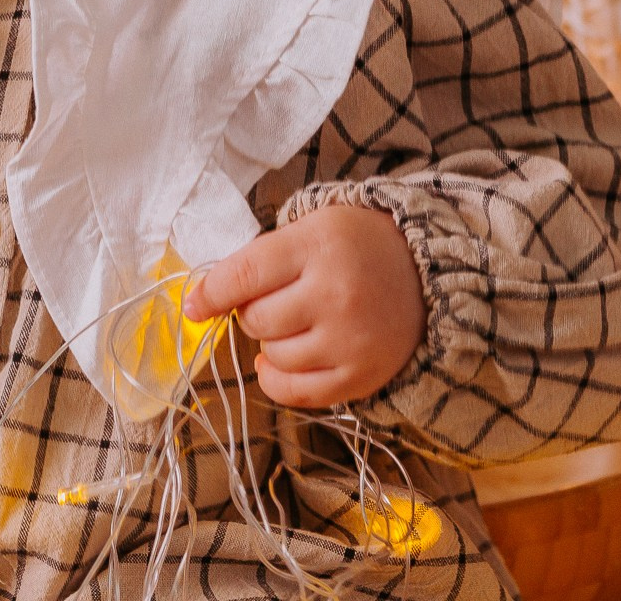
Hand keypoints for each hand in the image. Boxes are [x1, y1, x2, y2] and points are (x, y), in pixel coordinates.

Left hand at [183, 204, 424, 408]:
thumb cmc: (356, 247)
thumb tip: (202, 299)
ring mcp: (350, 340)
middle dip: (252, 312)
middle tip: (274, 299)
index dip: (210, 293)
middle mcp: (335, 294)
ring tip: (293, 323)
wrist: (427, 276)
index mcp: (319, 245)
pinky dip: (277, 379)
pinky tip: (279, 362)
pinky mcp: (361, 376)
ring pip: (273, 356)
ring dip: (270, 344)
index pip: (244, 274)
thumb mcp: (313, 227)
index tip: (193, 306)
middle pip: (256, 319)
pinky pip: (296, 393)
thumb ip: (262, 258)